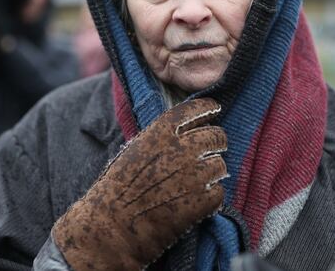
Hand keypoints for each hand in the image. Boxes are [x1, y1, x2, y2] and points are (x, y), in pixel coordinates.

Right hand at [52, 98, 227, 269]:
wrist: (113, 225)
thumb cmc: (117, 188)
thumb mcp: (134, 150)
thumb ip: (160, 137)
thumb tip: (183, 131)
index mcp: (162, 132)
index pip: (197, 108)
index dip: (209, 108)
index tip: (214, 110)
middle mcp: (182, 148)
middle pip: (217, 135)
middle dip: (216, 143)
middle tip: (211, 151)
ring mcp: (195, 174)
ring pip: (221, 164)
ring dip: (213, 173)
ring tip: (197, 182)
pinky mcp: (202, 200)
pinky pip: (219, 191)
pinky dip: (211, 197)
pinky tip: (196, 202)